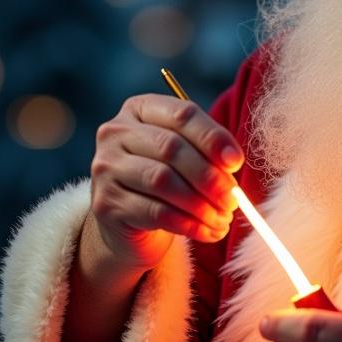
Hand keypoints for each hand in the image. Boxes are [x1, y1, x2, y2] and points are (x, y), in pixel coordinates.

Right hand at [89, 93, 243, 269]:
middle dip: (209, 175)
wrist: (132, 221)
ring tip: (223, 217)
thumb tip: (231, 161)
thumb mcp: (187, 155)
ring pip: (162, 181)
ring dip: (201, 203)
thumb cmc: (168, 178)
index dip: (213, 137)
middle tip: (232, 198)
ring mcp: (106, 168)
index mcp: (140, 109)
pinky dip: (189, 224)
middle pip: (171, 148)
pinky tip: (208, 231)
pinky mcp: (106, 204)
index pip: (181, 114)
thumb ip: (208, 150)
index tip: (236, 162)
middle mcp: (116, 133)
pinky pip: (155, 212)